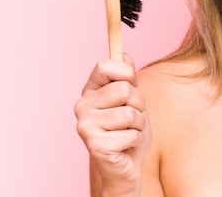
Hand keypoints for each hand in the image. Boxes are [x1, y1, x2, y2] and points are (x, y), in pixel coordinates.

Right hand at [74, 54, 151, 194]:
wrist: (128, 166)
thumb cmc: (130, 131)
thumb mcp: (133, 100)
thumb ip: (128, 78)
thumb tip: (124, 54)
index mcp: (90, 91)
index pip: (104, 65)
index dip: (126, 72)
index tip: (132, 84)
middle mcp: (82, 106)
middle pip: (124, 89)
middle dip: (139, 104)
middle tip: (133, 118)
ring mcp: (85, 126)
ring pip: (129, 113)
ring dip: (138, 124)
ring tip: (129, 132)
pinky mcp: (94, 145)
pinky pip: (131, 133)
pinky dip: (135, 140)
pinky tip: (125, 146)